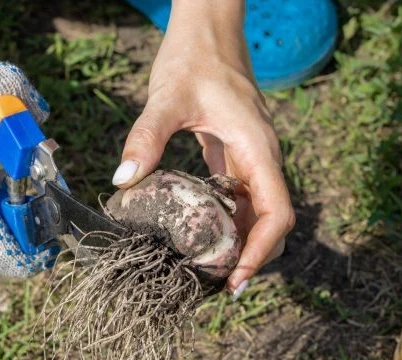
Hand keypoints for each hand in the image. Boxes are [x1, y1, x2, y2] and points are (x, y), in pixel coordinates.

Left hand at [113, 0, 294, 296]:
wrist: (208, 31)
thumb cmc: (193, 59)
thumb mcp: (167, 98)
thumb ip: (147, 137)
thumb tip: (124, 181)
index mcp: (258, 149)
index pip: (277, 213)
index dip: (261, 251)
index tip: (235, 278)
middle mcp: (261, 159)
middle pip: (272, 222)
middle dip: (251, 257)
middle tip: (217, 287)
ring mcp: (251, 159)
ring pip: (258, 214)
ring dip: (240, 244)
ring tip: (210, 273)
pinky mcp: (236, 156)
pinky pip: (241, 199)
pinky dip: (228, 224)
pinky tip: (203, 238)